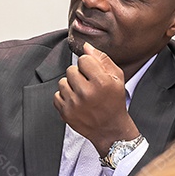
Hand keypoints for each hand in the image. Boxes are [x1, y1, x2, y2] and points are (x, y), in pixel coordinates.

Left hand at [53, 42, 139, 156]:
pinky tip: (76, 102)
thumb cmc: (114, 101)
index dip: (89, 65)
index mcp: (101, 82)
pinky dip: (65, 97)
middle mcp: (87, 93)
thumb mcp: (117, 78)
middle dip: (79, 75)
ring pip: (62, 82)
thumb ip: (102, 59)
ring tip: (82, 94)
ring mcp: (74, 104)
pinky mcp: (65, 113)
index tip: (94, 74)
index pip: (83, 60)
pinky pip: (57, 95)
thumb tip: (86, 46)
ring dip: (71, 86)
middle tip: (88, 85)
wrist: (110, 129)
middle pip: (71, 69)